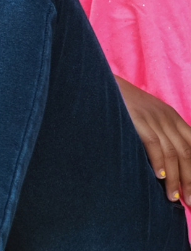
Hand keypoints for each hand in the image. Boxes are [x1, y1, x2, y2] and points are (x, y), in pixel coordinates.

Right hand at [119, 76, 190, 203]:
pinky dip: (158, 161)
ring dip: (175, 178)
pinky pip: (153, 144)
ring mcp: (153, 118)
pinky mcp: (138, 120)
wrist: (100, 82)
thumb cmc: (120, 104)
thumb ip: (159, 133)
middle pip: (186, 153)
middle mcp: (167, 118)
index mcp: (173, 117)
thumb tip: (165, 162)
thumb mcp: (146, 115)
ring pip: (172, 153)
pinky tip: (159, 176)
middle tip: (190, 200)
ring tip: (173, 197)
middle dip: (190, 179)